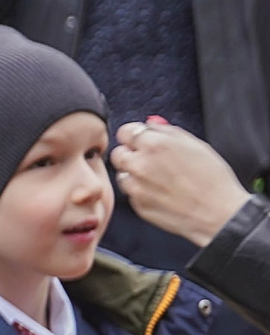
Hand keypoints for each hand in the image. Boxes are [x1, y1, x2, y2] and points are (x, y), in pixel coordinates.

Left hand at [111, 119, 252, 248]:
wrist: (216, 211)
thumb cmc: (211, 177)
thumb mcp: (194, 144)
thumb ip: (167, 132)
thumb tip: (150, 124)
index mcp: (155, 144)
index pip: (125, 132)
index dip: (133, 136)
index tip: (140, 140)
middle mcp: (140, 164)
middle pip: (118, 153)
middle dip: (130, 154)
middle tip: (148, 159)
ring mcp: (135, 187)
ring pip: (122, 174)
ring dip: (133, 174)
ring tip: (158, 178)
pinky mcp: (136, 205)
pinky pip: (130, 193)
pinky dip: (139, 190)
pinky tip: (160, 192)